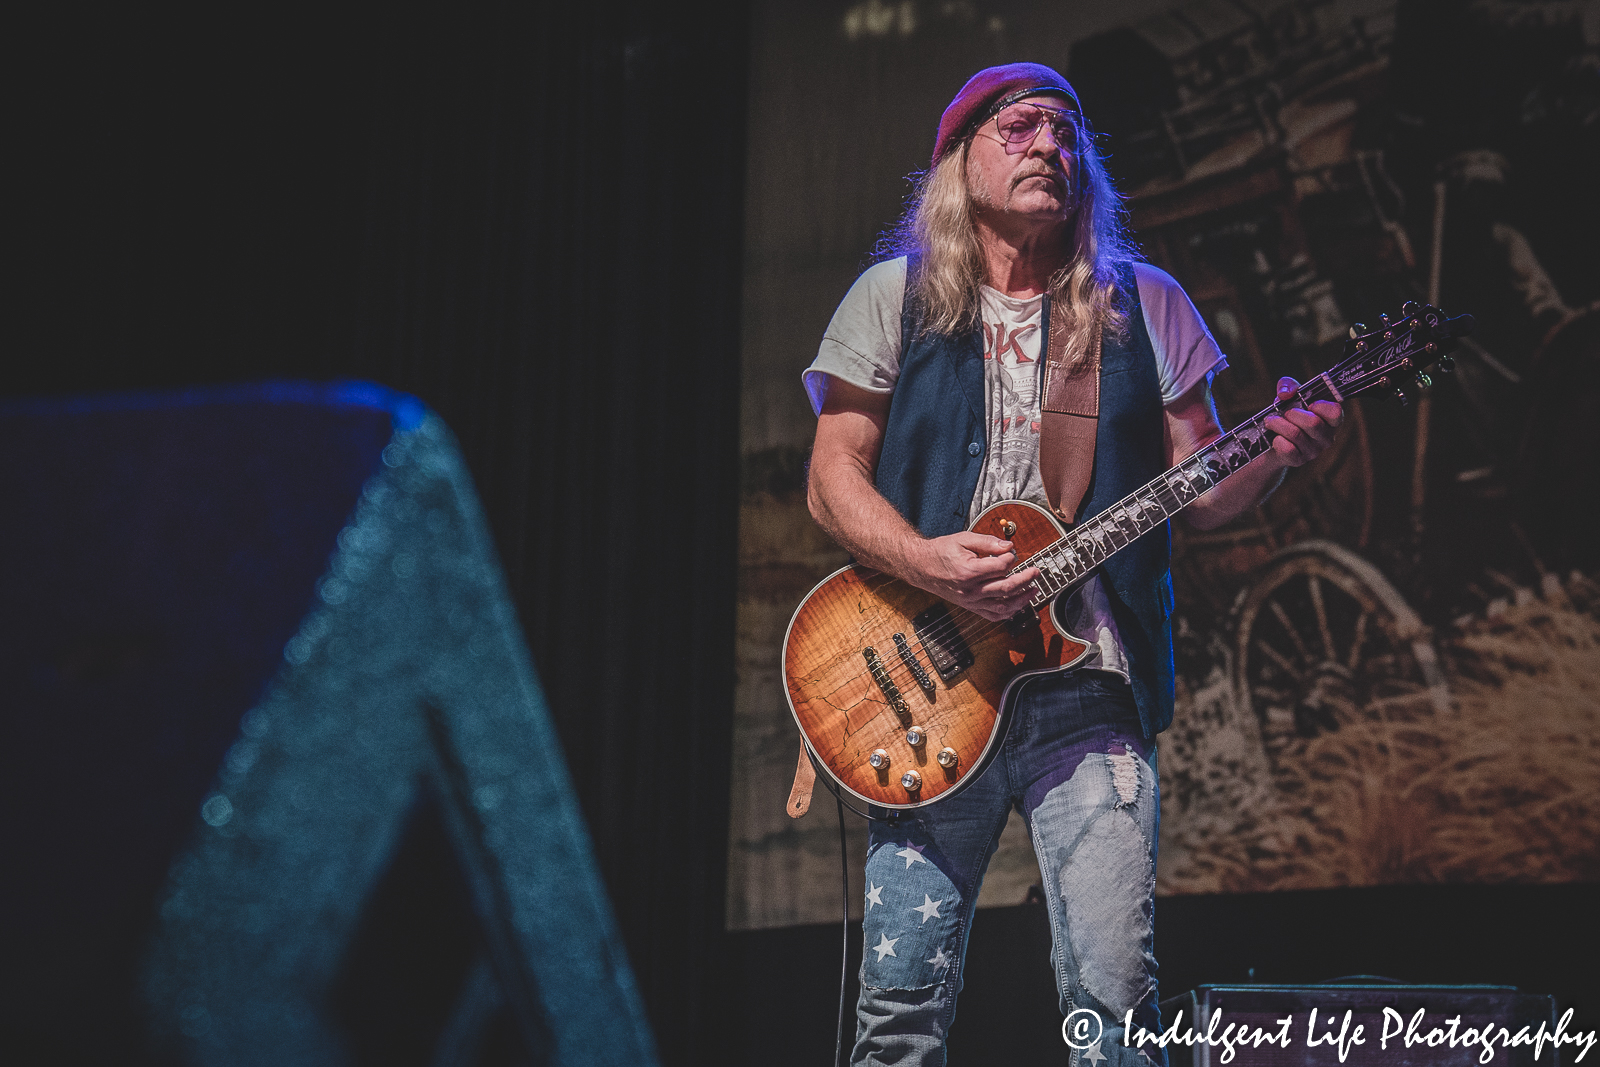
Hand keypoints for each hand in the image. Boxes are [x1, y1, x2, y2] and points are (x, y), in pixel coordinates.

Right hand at [907, 531, 1039, 622]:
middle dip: (1025, 579)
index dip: (1011, 557)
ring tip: (1033, 591)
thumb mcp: (964, 539)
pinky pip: (992, 615)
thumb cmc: (940, 552)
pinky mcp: (970, 606)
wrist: (921, 566)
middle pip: (1006, 587)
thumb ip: (988, 542)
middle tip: (1036, 572)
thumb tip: (1009, 546)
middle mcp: (970, 589)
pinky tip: (1017, 606)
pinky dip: (1007, 613)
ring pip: (1002, 605)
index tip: (1012, 551)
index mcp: (968, 571)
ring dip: (1021, 600)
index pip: (1000, 566)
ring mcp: (970, 601)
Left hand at [1264, 377, 1342, 466]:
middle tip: (1284, 413)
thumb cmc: (1286, 416)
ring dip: (1278, 424)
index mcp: (1330, 420)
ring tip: (1271, 421)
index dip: (1321, 406)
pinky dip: (1277, 441)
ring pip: (1296, 434)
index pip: (1336, 412)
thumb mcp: (1288, 396)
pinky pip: (1288, 449)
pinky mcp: (1299, 461)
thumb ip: (1289, 386)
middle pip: (1313, 423)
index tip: (1309, 404)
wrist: (1270, 441)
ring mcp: (1314, 451)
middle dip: (1292, 414)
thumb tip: (1286, 394)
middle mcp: (1327, 437)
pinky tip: (1275, 438)